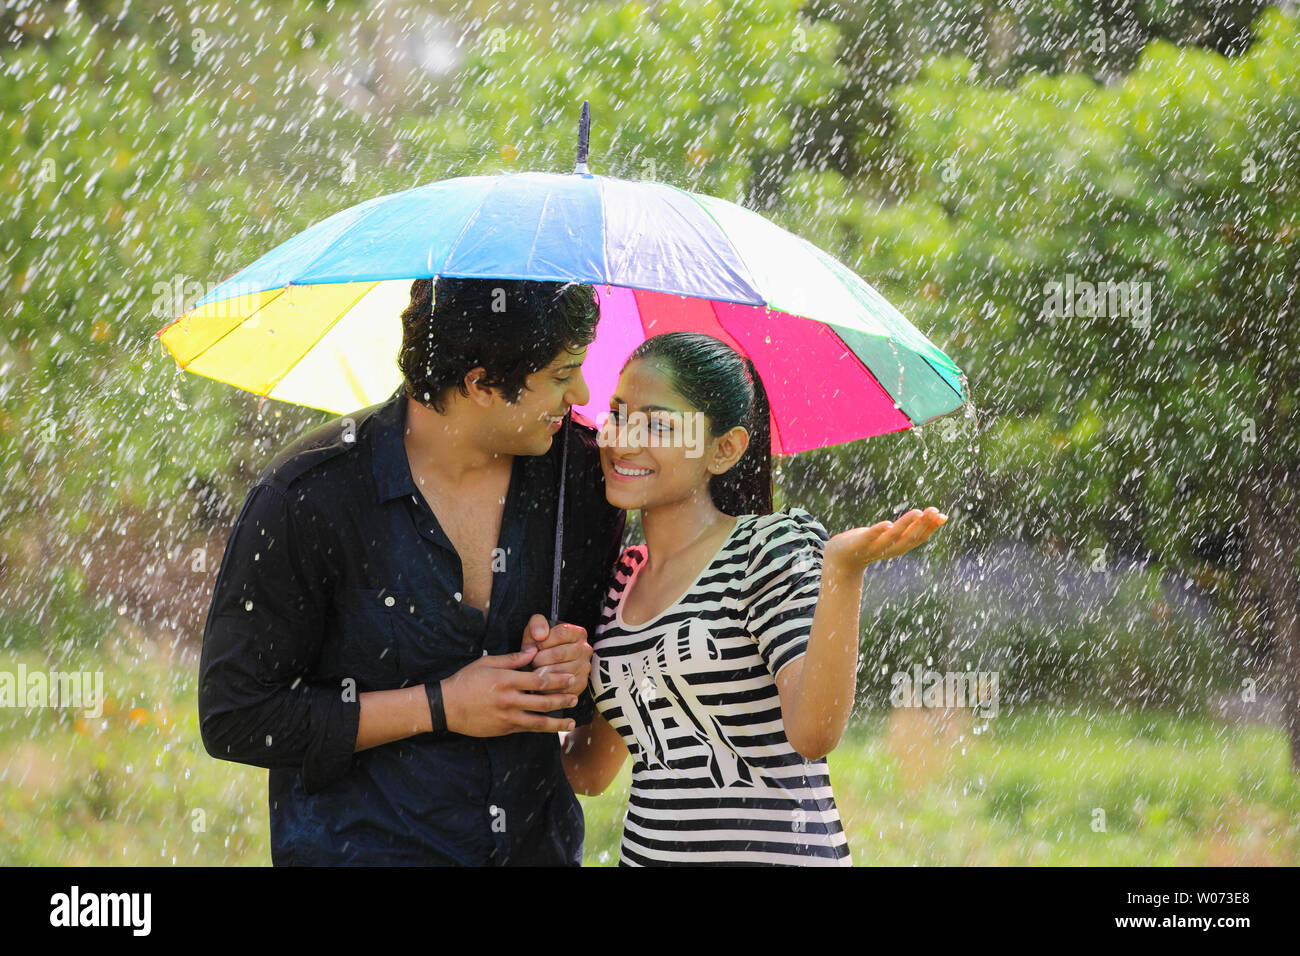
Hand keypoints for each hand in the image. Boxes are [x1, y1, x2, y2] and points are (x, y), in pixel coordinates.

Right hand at [440, 645, 579, 736]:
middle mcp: (508, 700)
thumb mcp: (487, 663)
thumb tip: (534, 650)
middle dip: (562, 699)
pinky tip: (552, 728)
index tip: (571, 678)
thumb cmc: (466, 681)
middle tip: (575, 696)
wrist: (446, 707)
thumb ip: (513, 659)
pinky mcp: (503, 730)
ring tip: (571, 722)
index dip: (558, 680)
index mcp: (506, 680)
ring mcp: (506, 717)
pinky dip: (541, 729)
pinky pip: (527, 729)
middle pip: (543, 701)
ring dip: (557, 722)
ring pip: (538, 722)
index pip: (539, 681)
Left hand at [520, 613, 592, 692]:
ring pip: (559, 672)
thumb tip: (540, 635)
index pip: (561, 633)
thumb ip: (536, 624)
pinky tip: (542, 682)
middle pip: (559, 654)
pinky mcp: (580, 684)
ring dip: (542, 673)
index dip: (543, 640)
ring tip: (536, 671)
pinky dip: (547, 686)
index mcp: (577, 633)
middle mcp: (585, 649)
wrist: (543, 668)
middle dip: (539, 659)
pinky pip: (561, 687)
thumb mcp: (535, 632)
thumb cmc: (540, 649)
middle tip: (532, 662)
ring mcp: (584, 668)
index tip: (535, 646)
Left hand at [824, 507, 947, 574]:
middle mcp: (888, 549)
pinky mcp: (858, 544)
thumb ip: (909, 528)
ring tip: (917, 512)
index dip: (931, 528)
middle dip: (923, 524)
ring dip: (906, 524)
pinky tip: (887, 523)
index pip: (919, 539)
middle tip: (934, 511)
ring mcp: (873, 548)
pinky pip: (869, 537)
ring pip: (892, 536)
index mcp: (897, 547)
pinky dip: (878, 531)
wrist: (841, 559)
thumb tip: (936, 515)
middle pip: (909, 538)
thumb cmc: (869, 543)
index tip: (943, 516)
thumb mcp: (892, 536)